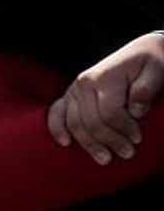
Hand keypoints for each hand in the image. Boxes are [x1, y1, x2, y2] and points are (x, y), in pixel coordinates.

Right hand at [47, 32, 163, 164]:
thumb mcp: (156, 70)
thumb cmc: (149, 64)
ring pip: (74, 123)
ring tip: (105, 158)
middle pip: (90, 121)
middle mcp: (83, 84)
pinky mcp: (69, 95)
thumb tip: (136, 112)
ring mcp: (73, 90)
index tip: (138, 139)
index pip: (109, 112)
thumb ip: (146, 89)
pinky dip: (57, 129)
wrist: (139, 51)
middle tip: (127, 154)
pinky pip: (56, 114)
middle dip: (109, 141)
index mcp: (103, 78)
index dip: (124, 129)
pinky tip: (65, 143)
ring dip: (89, 144)